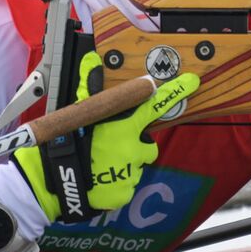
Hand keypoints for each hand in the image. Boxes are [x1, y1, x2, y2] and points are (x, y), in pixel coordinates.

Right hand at [13, 51, 197, 222]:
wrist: (58, 183)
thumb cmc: (67, 145)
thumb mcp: (78, 114)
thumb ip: (89, 87)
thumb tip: (91, 59)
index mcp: (124, 127)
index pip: (154, 106)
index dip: (174, 92)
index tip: (192, 81)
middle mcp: (134, 149)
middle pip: (147, 144)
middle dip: (135, 144)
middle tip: (111, 147)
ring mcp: (132, 172)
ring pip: (137, 165)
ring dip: (126, 164)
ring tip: (101, 165)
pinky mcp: (126, 192)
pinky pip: (127, 184)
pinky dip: (117, 182)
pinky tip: (101, 179)